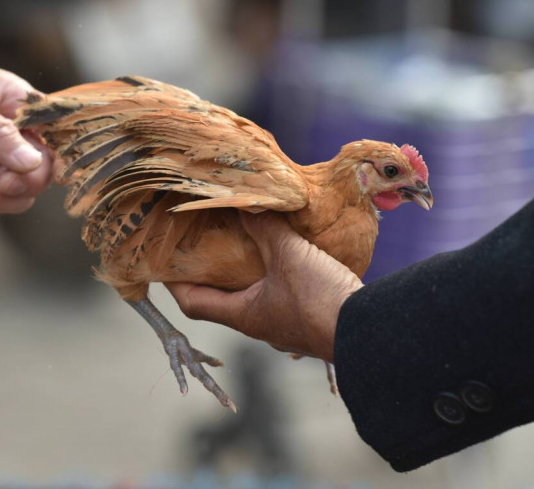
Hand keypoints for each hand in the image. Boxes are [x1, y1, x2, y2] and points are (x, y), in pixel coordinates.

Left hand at [166, 211, 363, 362]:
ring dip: (245, 271)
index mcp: (243, 314)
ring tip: (244, 240)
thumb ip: (265, 228)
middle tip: (207, 241)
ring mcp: (283, 323)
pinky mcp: (306, 318)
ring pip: (253, 295)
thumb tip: (243, 203)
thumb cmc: (318, 299)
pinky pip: (280, 294)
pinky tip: (286, 252)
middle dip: (212, 271)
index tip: (166, 261)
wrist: (368, 331)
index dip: (175, 283)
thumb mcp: (288, 256)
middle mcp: (258, 323)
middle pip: (221, 299)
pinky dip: (274, 273)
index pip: (193, 303)